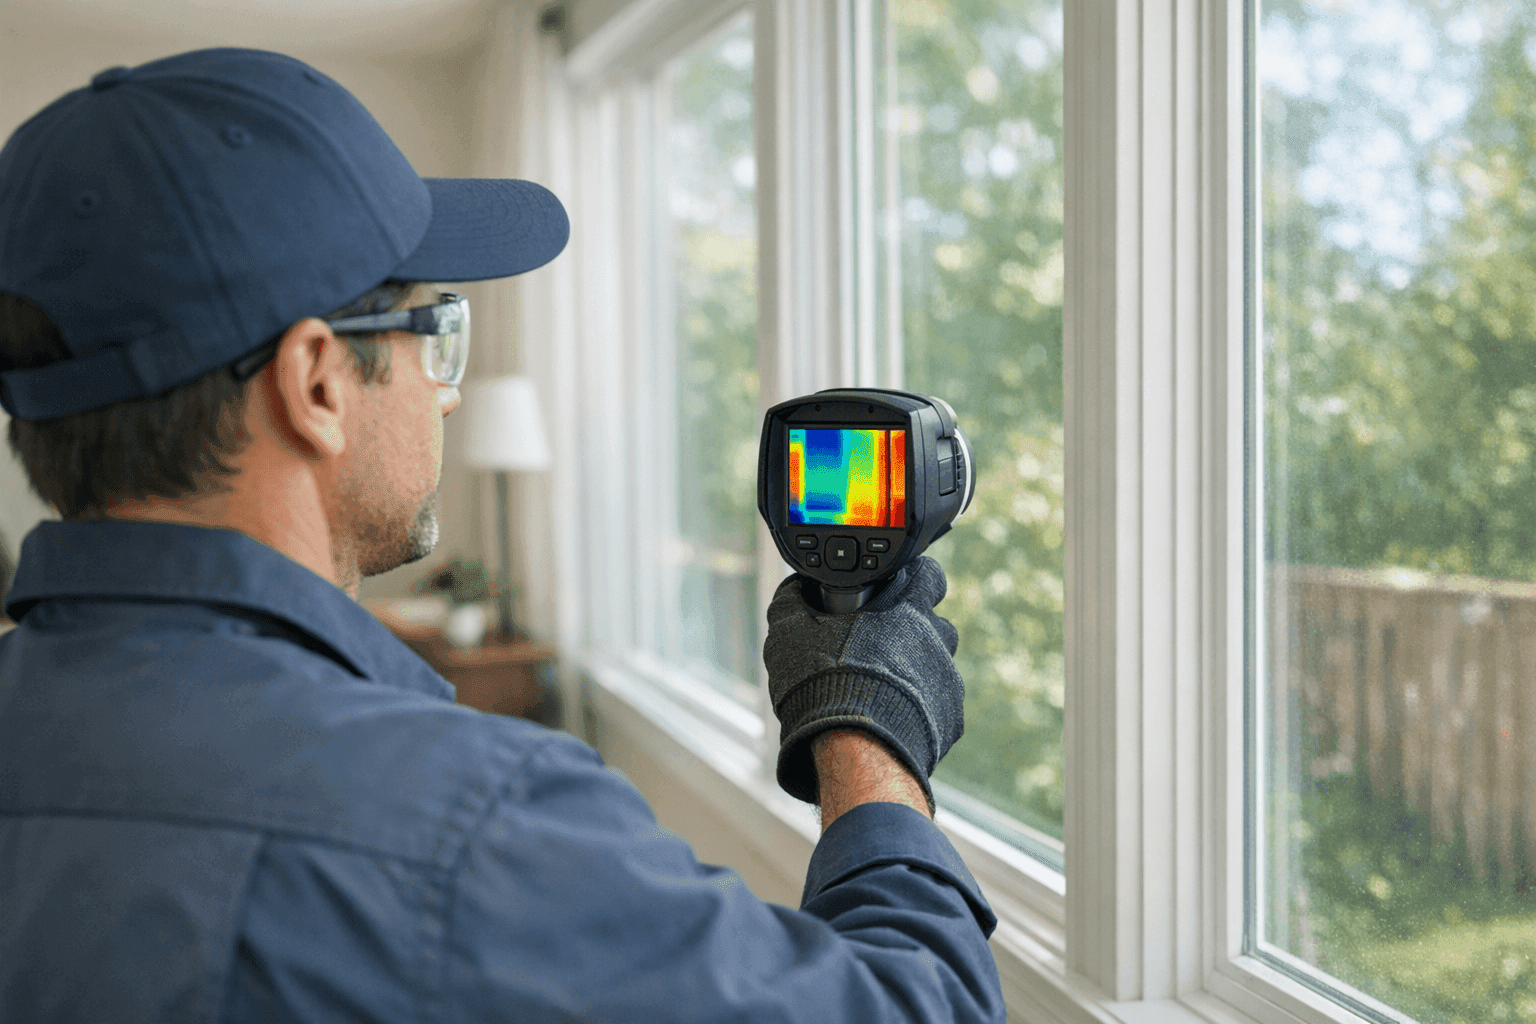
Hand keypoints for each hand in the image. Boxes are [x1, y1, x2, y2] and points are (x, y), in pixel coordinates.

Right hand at [763, 556, 963, 806]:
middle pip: (935, 626)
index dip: (914, 580)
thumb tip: (795, 588)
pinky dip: (917, 712)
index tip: (896, 594)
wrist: (853, 746)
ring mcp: (949, 682)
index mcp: (907, 607)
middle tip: (877, 652)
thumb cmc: (824, 682)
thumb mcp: (789, 630)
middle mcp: (937, 640)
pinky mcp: (950, 721)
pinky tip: (889, 720)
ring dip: (915, 675)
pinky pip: (937, 709)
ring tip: (881, 692)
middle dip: (911, 635)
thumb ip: (794, 600)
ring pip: (936, 669)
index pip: (930, 575)